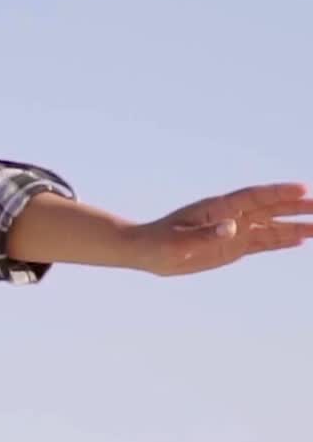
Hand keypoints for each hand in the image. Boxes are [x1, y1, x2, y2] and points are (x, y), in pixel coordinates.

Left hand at [127, 182, 312, 276]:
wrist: (145, 252)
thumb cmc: (157, 244)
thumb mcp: (178, 242)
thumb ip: (206, 235)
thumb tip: (233, 228)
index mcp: (216, 209)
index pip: (253, 198)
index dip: (277, 193)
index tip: (302, 189)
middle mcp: (230, 217)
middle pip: (269, 209)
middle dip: (296, 207)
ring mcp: (233, 232)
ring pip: (271, 227)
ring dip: (295, 227)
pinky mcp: (233, 247)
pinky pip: (262, 243)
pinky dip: (281, 242)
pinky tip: (300, 241)